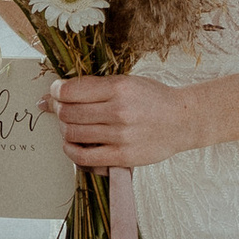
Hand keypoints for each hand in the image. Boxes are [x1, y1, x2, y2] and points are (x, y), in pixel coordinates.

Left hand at [51, 72, 198, 167]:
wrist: (183, 121)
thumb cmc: (153, 99)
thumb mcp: (127, 82)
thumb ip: (94, 86)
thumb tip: (54, 92)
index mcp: (119, 87)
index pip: (70, 90)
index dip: (55, 91)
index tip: (55, 92)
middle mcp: (119, 111)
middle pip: (67, 112)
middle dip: (57, 109)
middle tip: (59, 109)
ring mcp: (120, 136)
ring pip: (72, 133)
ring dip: (64, 129)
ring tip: (69, 125)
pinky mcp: (122, 156)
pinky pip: (83, 157)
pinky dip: (70, 150)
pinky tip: (72, 144)